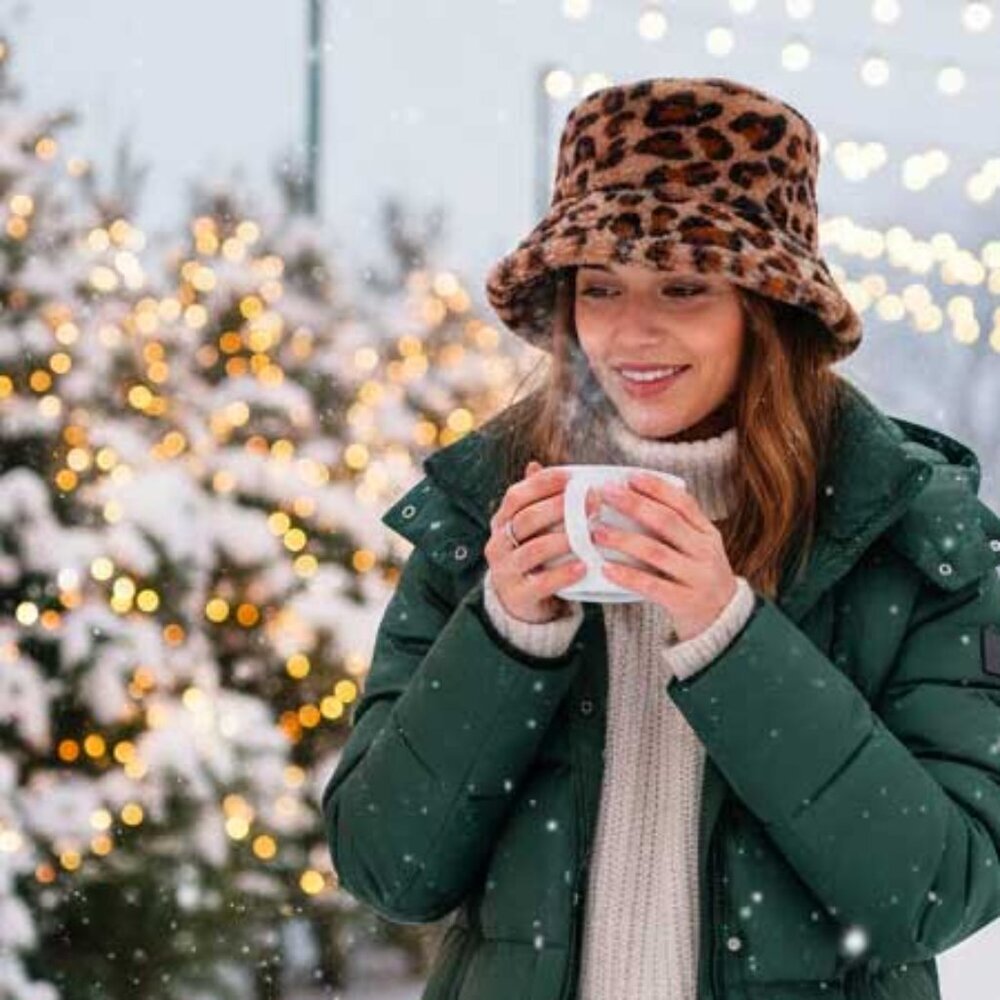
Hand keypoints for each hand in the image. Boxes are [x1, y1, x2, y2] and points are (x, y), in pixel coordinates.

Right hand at [485, 460, 600, 623]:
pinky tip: (583, 566)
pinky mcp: (518, 595)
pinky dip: (563, 574)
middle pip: (526, 519)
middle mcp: (498, 543)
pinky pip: (541, 583)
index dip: (543, 483)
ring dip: (563, 539)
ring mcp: (505, 570)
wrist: (519, 604)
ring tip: (589, 534)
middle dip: (560, 508)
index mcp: (501, 522)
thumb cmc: (532, 558)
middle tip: (592, 502)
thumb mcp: (529, 529)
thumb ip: (534, 500)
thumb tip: (535, 464)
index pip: (517, 495)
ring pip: (533, 550)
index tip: (573, 477)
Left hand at [590, 471, 737, 641]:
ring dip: (624, 539)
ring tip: (597, 532)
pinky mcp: (686, 602)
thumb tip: (633, 501)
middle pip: (667, 522)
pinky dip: (627, 576)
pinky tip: (606, 569)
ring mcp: (698, 578)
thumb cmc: (699, 581)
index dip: (657, 488)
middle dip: (634, 505)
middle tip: (605, 494)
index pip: (684, 503)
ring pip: (656, 552)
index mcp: (708, 535)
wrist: (725, 624)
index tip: (630, 477)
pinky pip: (652, 585)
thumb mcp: (698, 551)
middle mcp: (706, 553)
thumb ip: (677, 530)